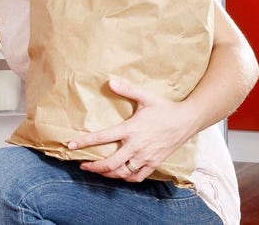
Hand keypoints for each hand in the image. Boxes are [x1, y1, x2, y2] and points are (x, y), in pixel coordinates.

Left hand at [66, 77, 197, 182]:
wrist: (187, 120)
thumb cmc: (165, 108)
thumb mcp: (145, 96)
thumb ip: (126, 89)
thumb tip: (109, 81)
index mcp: (130, 130)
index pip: (102, 137)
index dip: (84, 142)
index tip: (71, 145)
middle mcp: (136, 147)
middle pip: (110, 163)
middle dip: (93, 167)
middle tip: (83, 165)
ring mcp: (146, 157)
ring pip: (122, 173)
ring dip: (107, 174)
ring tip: (97, 171)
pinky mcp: (155, 163)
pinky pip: (138, 177)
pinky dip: (126, 178)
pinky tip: (119, 175)